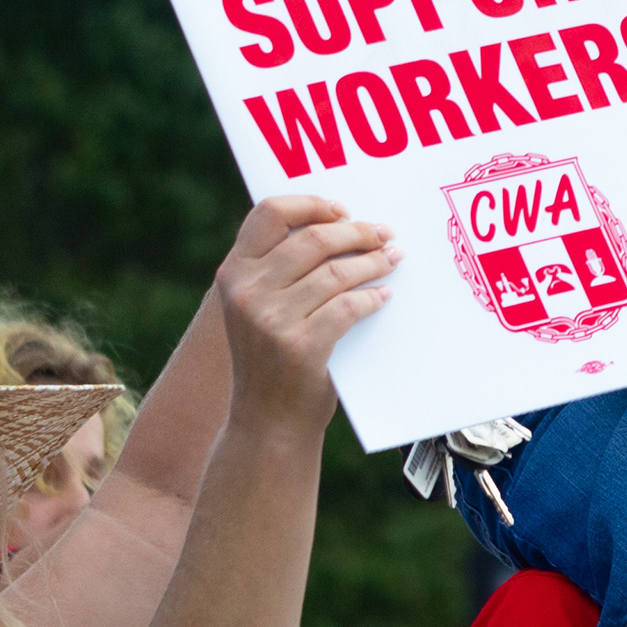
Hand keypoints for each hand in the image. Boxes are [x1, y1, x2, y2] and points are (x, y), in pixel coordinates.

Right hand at [211, 197, 394, 435]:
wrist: (266, 422)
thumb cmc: (271, 357)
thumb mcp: (257, 308)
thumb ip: (278, 269)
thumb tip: (337, 226)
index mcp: (233, 273)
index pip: (269, 213)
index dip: (311, 204)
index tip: (343, 211)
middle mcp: (246, 292)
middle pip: (313, 239)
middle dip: (358, 233)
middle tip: (385, 235)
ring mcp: (270, 320)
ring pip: (336, 272)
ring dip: (373, 263)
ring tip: (393, 260)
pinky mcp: (299, 346)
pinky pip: (349, 306)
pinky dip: (372, 298)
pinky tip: (383, 297)